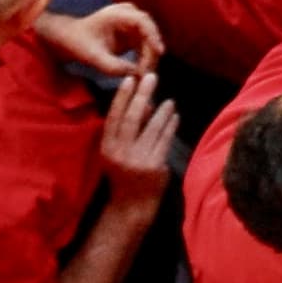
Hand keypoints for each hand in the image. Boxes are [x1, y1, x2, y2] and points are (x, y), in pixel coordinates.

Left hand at [47, 1, 164, 78]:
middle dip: (151, 52)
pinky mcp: (132, 34)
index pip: (143, 21)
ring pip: (149, 39)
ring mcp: (132, 24)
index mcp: (118, 14)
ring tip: (144, 75)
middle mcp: (129, 15)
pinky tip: (141, 71)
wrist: (68, 38)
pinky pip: (144, 45)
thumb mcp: (92, 56)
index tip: (159, 51)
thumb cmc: (77, 42)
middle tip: (148, 72)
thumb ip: (113, 66)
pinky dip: (144, 58)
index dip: (153, 36)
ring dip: (149, 57)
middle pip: (149, 31)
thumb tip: (136, 75)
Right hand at [95, 68, 176, 200]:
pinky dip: (171, 126)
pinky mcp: (154, 166)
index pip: (114, 117)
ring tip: (169, 101)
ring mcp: (138, 160)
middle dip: (142, 95)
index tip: (130, 79)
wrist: (132, 205)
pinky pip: (165, 140)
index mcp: (107, 148)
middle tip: (152, 77)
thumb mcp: (117, 152)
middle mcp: (120, 153)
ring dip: (162, 111)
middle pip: (132, 118)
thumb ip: (127, 130)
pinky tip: (175, 117)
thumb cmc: (124, 173)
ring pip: (152, 128)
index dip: (122, 97)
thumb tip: (144, 103)